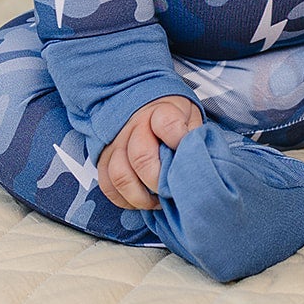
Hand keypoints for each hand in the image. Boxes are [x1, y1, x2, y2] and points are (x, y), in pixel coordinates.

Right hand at [96, 96, 203, 210]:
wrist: (141, 102)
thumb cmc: (170, 114)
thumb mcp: (189, 115)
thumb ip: (194, 137)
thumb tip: (200, 163)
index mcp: (160, 111)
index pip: (167, 124)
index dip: (177, 142)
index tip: (186, 157)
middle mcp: (135, 125)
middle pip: (141, 158)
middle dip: (157, 182)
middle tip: (170, 192)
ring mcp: (116, 141)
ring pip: (120, 174)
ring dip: (139, 196)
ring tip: (156, 201)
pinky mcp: (104, 156)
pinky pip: (106, 184)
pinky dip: (122, 199)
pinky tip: (138, 202)